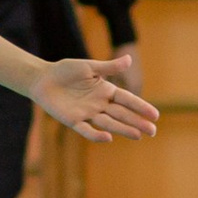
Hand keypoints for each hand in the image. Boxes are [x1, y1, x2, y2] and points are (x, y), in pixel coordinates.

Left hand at [31, 52, 159, 144]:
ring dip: (123, 129)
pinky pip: (86, 130)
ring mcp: (87, 114)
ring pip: (108, 123)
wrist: (43, 78)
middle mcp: (99, 104)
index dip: (140, 107)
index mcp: (106, 91)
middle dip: (137, 122)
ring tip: (138, 135)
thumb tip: (129, 59)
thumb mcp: (88, 67)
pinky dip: (96, 135)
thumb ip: (109, 67)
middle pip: (122, 114)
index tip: (155, 115)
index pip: (127, 100)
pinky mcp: (73, 121)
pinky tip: (108, 138)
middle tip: (152, 131)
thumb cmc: (66, 70)